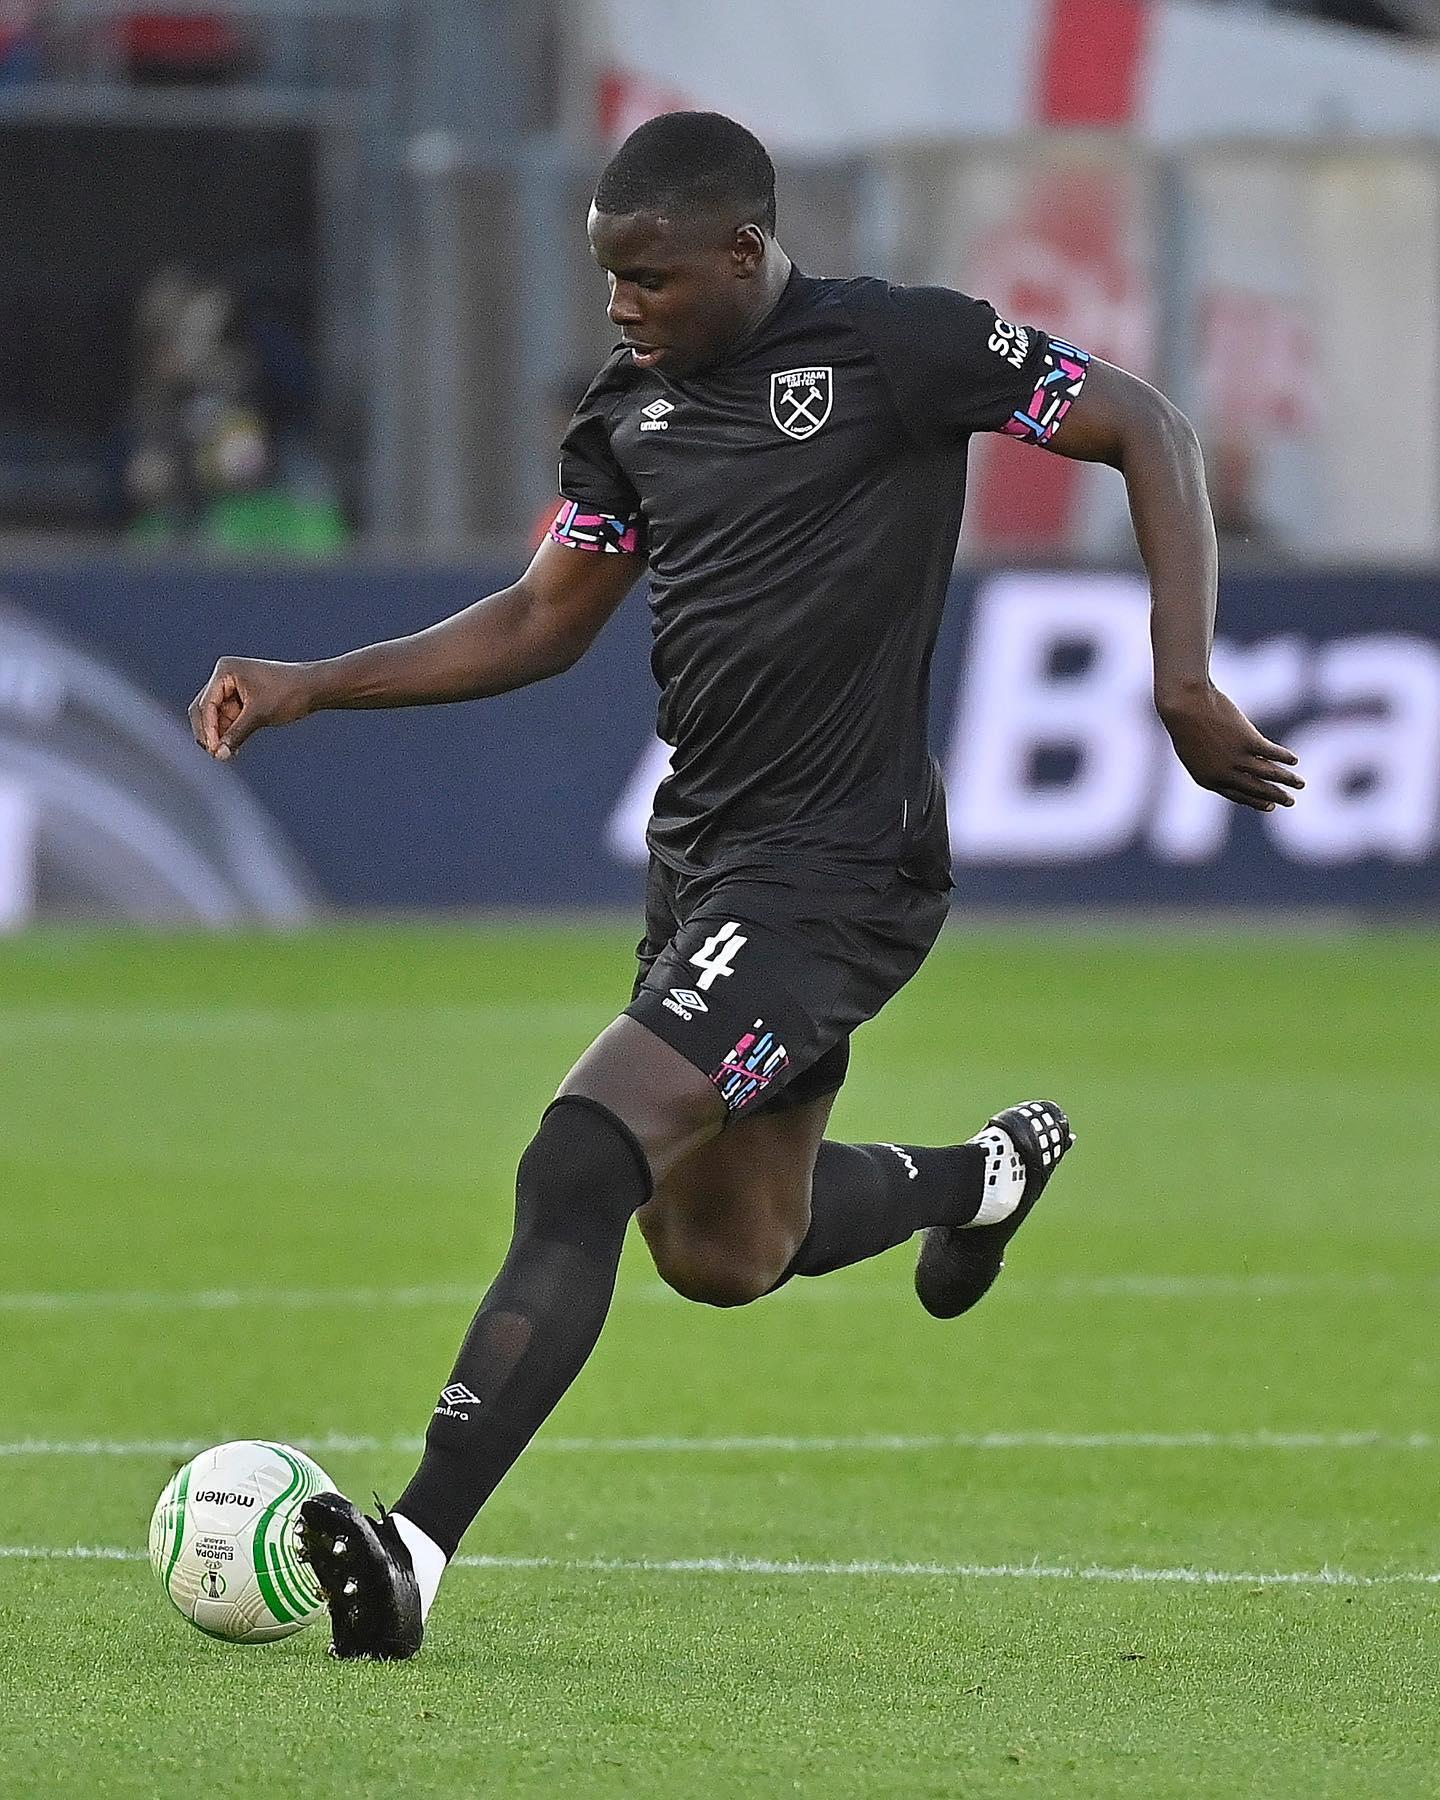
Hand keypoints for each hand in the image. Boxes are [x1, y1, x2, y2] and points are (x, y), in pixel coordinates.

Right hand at [188, 657, 312, 760]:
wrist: (314, 688)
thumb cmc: (289, 693)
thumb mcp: (260, 715)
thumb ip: (237, 734)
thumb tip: (219, 755)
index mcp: (226, 671)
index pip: (206, 704)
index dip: (208, 729)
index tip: (214, 751)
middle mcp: (225, 677)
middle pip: (204, 709)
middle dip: (210, 733)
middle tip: (216, 755)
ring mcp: (232, 688)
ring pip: (215, 717)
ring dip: (220, 735)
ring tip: (228, 754)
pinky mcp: (241, 699)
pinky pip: (227, 719)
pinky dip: (229, 733)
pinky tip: (234, 749)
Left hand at [1158, 683, 1304, 811]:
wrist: (1184, 706)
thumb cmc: (1185, 725)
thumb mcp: (1196, 751)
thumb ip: (1214, 763)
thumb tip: (1237, 767)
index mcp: (1208, 779)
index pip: (1237, 796)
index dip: (1255, 802)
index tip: (1270, 806)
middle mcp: (1224, 774)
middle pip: (1256, 789)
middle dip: (1276, 796)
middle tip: (1290, 802)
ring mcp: (1236, 758)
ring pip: (1269, 774)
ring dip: (1287, 780)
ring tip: (1301, 784)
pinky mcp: (1248, 741)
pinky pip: (1272, 753)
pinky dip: (1284, 757)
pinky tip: (1294, 760)